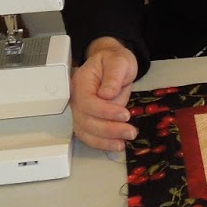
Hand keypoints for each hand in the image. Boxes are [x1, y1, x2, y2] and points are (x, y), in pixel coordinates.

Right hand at [70, 37, 140, 152]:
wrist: (113, 64)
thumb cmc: (115, 61)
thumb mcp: (119, 61)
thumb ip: (113, 76)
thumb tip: (106, 94)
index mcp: (81, 82)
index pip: (87, 102)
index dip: (104, 112)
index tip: (124, 115)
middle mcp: (77, 98)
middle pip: (85, 120)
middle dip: (108, 130)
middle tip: (130, 132)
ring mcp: (80, 110)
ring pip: (85, 131)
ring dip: (104, 141)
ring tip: (123, 144)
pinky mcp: (88, 119)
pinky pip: (89, 135)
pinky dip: (102, 143)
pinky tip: (116, 145)